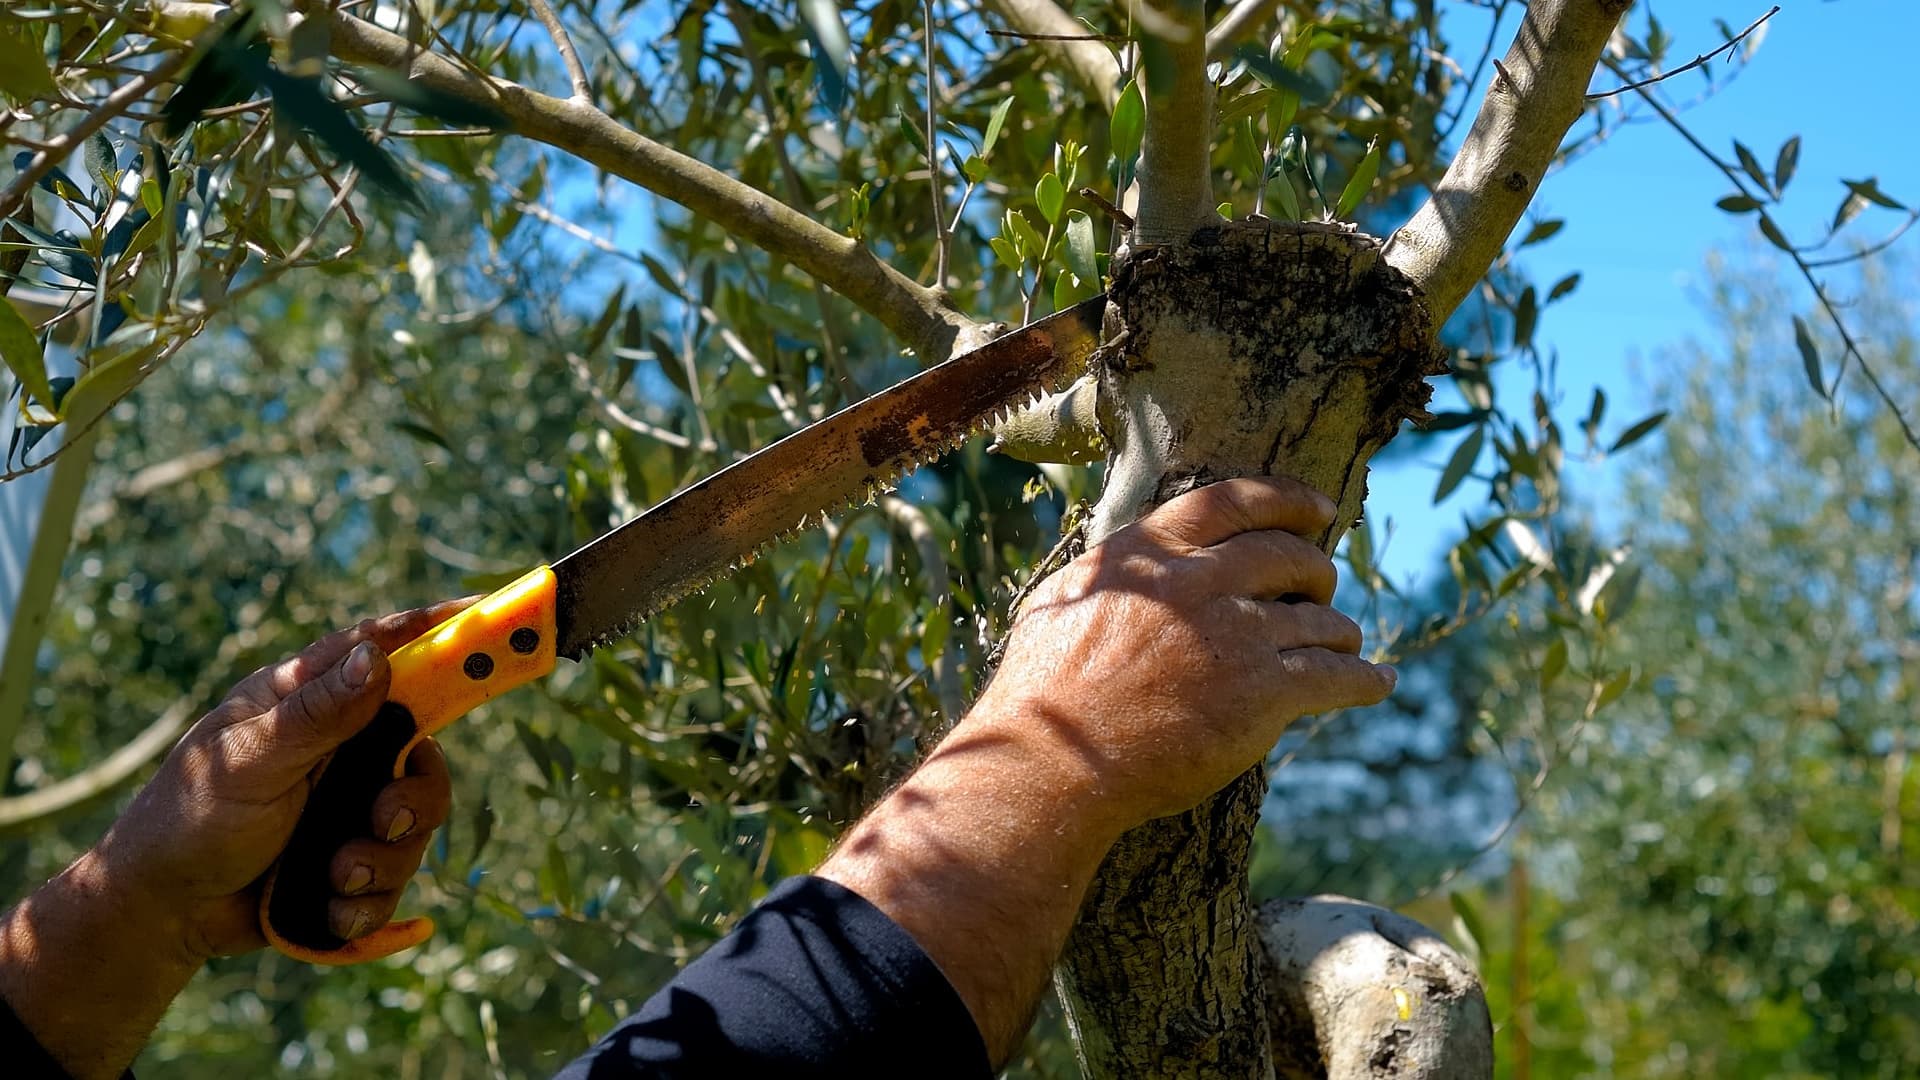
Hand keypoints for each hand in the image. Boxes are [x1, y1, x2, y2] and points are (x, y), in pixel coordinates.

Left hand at [94, 601, 464, 958]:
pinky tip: (329, 904)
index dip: (440, 630)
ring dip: (384, 857)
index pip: (384, 648)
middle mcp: (340, 746)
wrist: (165, 912)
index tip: (490, 614)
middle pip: (424, 750)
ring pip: (416, 820)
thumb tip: (378, 658)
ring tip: (337, 874)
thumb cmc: (189, 817)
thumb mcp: (250, 760)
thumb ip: (317, 714)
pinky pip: (396, 875)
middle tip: (382, 819)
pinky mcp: (352, 857)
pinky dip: (368, 899)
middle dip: (413, 798)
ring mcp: (348, 803)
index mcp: (309, 700)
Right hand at [823, 476, 1392, 1065]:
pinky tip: (1378, 682)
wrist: (1051, 764)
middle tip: (1321, 588)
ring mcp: (1234, 634)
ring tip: (1346, 645)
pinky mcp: (1261, 692)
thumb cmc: (1040, 694)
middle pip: (1289, 554)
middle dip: (1316, 571)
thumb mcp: (1059, 602)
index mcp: (1150, 552)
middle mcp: (1198, 581)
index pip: (1235, 501)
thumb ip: (1107, 573)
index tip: (1320, 508)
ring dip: (1340, 631)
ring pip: (1319, 619)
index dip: (1288, 499)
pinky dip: (1364, 678)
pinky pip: (1336, 676)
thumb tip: (1125, 559)